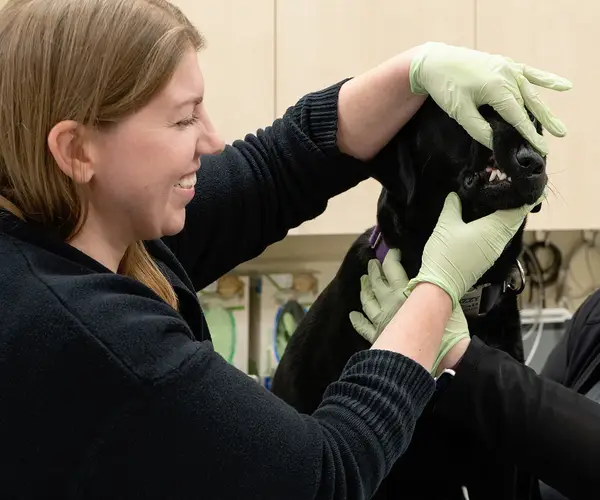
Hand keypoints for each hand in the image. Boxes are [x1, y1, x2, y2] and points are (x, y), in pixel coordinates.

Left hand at [350, 248, 468, 375]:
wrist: (422, 356)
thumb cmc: (441, 333)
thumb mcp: (452, 311)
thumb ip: (446, 300)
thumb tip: (450, 291)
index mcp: (404, 291)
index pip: (393, 268)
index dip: (391, 258)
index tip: (392, 253)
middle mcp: (389, 301)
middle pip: (377, 282)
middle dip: (374, 271)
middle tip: (372, 264)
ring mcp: (380, 319)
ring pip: (367, 300)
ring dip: (364, 290)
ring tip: (363, 281)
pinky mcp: (376, 335)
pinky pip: (363, 326)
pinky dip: (357, 321)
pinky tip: (353, 315)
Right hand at [407, 192, 543, 309]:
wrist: (441, 285)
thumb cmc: (446, 254)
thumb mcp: (446, 225)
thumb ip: (452, 206)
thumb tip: (456, 194)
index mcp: (494, 229)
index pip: (518, 210)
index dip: (526, 198)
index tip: (531, 188)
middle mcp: (500, 240)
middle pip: (515, 220)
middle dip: (516, 205)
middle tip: (512, 190)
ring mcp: (495, 251)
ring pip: (507, 229)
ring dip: (507, 216)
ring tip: (500, 202)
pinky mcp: (487, 258)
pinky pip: (499, 237)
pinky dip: (498, 227)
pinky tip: (487, 221)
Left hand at [409, 42, 571, 154]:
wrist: (435, 61)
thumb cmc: (445, 87)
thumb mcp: (460, 112)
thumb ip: (479, 129)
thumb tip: (496, 145)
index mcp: (497, 87)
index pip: (517, 116)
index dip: (529, 133)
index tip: (541, 148)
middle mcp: (507, 75)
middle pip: (529, 104)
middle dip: (542, 123)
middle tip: (558, 138)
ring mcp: (507, 67)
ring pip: (531, 92)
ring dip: (544, 109)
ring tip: (558, 126)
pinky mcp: (504, 64)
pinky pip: (529, 73)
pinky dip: (546, 79)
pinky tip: (564, 86)